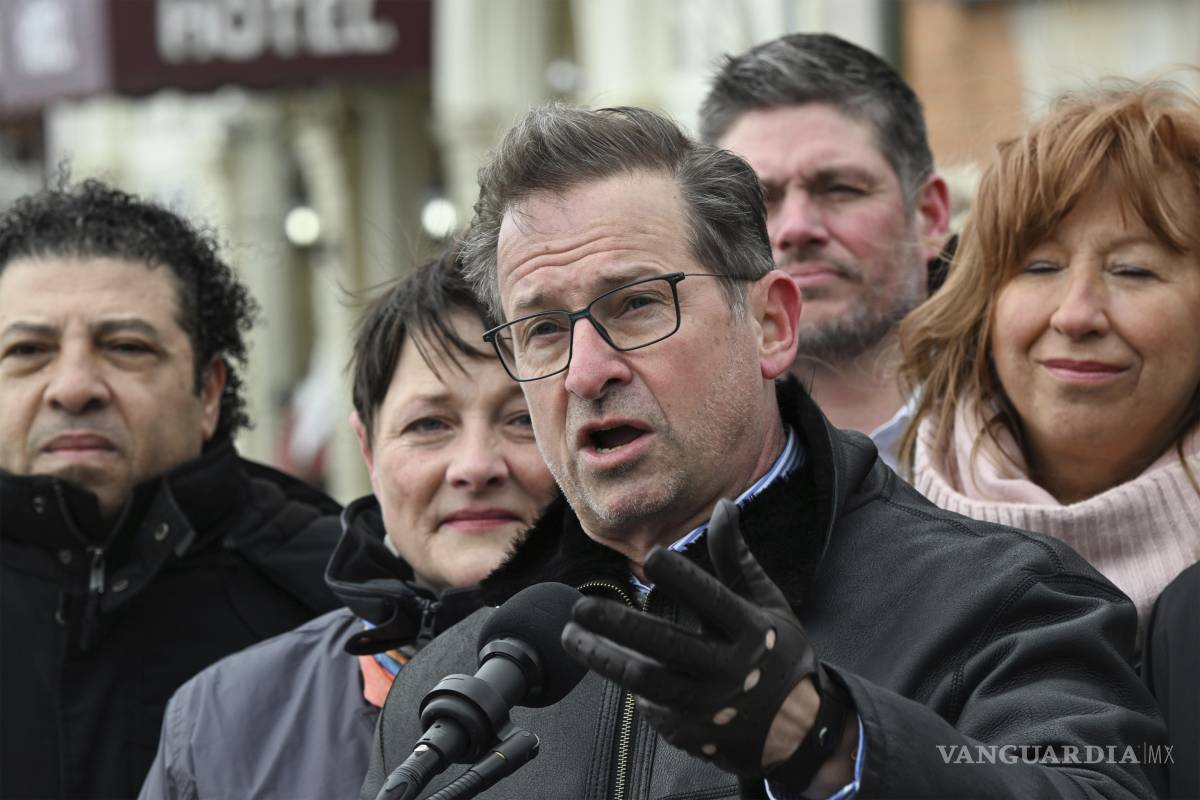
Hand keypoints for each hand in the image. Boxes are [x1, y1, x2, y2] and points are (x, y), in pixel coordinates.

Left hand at [561, 499, 849, 787]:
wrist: (799, 729)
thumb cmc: (777, 652)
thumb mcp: (767, 602)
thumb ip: (736, 557)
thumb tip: (722, 506)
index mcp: (751, 631)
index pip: (712, 599)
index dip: (683, 577)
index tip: (650, 557)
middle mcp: (729, 669)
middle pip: (667, 646)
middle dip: (619, 626)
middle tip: (581, 607)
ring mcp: (708, 705)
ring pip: (645, 682)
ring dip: (603, 659)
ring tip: (571, 636)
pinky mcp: (692, 731)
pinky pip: (649, 706)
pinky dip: (625, 683)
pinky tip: (605, 660)